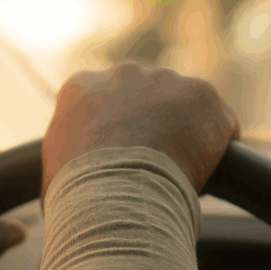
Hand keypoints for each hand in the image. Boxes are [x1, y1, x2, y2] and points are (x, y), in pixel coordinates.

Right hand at [41, 62, 239, 206]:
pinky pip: (217, 122)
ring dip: (183, 135)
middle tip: (150, 168)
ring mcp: (164, 80)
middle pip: (144, 98)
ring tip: (177, 175)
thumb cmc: (76, 195)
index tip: (119, 160)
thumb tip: (73, 187)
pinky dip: (216, 147)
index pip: (101, 104)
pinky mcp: (202, 95)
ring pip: (182, 107)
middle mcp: (122, 73)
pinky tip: (204, 174)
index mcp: (80, 88)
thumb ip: (66, 162)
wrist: (113, 195)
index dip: (113, 134)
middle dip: (150, 126)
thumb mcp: (53, 173)